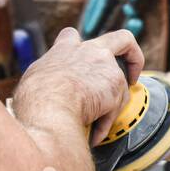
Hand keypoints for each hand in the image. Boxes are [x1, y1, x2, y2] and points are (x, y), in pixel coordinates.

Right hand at [12, 28, 144, 145]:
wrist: (49, 105)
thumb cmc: (36, 96)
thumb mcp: (36, 77)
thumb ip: (49, 75)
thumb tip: (50, 86)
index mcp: (66, 49)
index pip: (73, 36)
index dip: (82, 49)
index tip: (86, 63)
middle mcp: (91, 51)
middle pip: (122, 39)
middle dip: (134, 56)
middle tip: (132, 76)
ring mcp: (107, 67)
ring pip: (121, 87)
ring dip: (110, 107)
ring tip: (95, 122)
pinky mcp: (117, 86)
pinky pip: (116, 108)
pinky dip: (106, 123)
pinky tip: (95, 134)